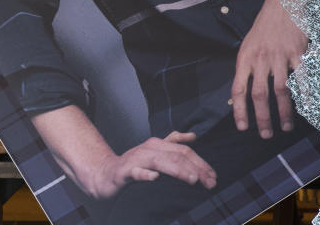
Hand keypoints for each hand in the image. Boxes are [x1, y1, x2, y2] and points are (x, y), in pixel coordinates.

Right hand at [83, 132, 216, 198]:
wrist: (106, 173)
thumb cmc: (133, 165)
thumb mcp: (155, 152)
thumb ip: (173, 144)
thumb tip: (193, 137)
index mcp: (158, 145)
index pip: (184, 151)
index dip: (201, 163)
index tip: (213, 177)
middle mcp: (148, 149)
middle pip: (176, 156)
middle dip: (196, 168)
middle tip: (209, 182)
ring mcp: (136, 160)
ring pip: (159, 162)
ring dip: (177, 170)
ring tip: (191, 178)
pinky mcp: (124, 172)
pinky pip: (135, 172)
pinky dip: (145, 174)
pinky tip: (154, 178)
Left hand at [231, 0, 307, 137]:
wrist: (282, 4)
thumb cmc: (264, 28)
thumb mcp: (248, 45)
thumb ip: (246, 68)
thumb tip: (240, 94)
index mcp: (244, 58)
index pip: (238, 89)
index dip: (239, 110)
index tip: (242, 127)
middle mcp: (260, 59)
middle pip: (259, 95)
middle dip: (262, 118)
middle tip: (265, 135)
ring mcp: (279, 57)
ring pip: (281, 91)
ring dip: (284, 112)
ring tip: (285, 127)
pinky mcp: (297, 54)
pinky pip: (301, 79)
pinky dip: (305, 96)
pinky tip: (308, 109)